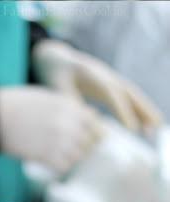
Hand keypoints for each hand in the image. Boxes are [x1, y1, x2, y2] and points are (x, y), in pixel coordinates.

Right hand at [0, 86, 102, 173]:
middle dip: (81, 146)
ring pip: (78, 156)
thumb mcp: (46, 97)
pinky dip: (58, 166)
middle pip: (89, 142)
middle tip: (67, 148)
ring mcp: (58, 140)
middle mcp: (68, 123)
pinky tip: (48, 161)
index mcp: (68, 105)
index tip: (83, 135)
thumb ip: (67, 107)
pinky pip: (63, 167)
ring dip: (70, 157)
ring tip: (56, 154)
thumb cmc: (15, 104)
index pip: (94, 122)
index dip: (91, 130)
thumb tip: (86, 117)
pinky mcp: (46, 156)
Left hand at [32, 39, 162, 130]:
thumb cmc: (56, 77)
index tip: (131, 129)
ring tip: (157, 127)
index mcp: (91, 74)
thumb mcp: (57, 89)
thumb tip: (84, 124)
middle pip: (128, 91)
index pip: (111, 93)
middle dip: (142, 109)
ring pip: (133, 94)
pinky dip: (139, 108)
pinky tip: (147, 123)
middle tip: (154, 127)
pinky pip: (129, 97)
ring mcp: (112, 78)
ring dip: (145, 110)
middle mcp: (106, 74)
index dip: (122, 110)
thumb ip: (70, 103)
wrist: (58, 61)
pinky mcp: (113, 84)